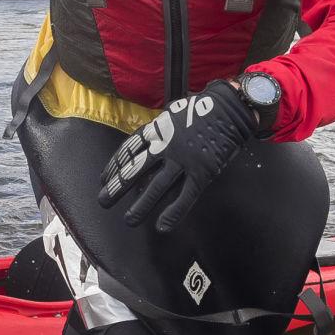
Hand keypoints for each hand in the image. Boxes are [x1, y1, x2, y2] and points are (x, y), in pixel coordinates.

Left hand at [97, 80, 257, 232]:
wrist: (230, 108)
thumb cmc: (201, 109)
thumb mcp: (171, 114)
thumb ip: (157, 130)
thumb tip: (145, 144)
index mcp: (157, 130)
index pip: (128, 151)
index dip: (114, 167)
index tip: (103, 179)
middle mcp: (165, 146)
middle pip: (135, 170)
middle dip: (117, 187)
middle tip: (103, 202)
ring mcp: (183, 160)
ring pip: (157, 187)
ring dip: (141, 205)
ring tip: (129, 220)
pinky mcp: (202, 172)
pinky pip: (185, 196)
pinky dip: (174, 213)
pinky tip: (163, 226)